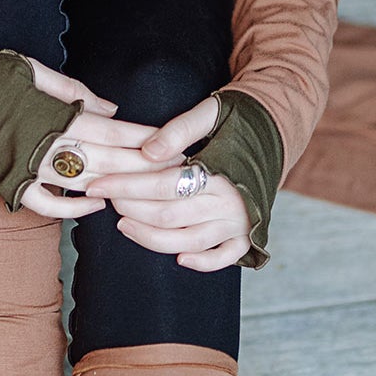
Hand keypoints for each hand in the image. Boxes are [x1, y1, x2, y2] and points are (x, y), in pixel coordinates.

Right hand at [16, 57, 165, 221]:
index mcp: (56, 114)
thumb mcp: (33, 70)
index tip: (173, 145)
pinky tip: (96, 206)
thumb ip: (74, 92)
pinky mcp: (11, 182)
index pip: (114, 131)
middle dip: (144, 168)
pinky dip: (73, 210)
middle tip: (173, 173)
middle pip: (108, 161)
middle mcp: (48, 145)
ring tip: (146, 190)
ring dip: (117, 188)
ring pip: (84, 184)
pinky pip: (47, 205)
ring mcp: (30, 168)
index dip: (146, 140)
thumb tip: (111, 110)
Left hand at [84, 93, 254, 270]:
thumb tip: (147, 152)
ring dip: (150, 238)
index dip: (126, 186)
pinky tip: (178, 259)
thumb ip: (179, 130)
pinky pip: (223, 259)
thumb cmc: (238, 119)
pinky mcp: (246, 235)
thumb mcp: (210, 112)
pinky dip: (202, 263)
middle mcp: (230, 202)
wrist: (277, 129)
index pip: (162, 185)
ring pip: (187, 242)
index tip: (98, 185)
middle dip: (130, 209)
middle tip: (106, 200)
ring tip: (124, 225)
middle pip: (168, 216)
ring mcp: (239, 222)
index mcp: (220, 171)